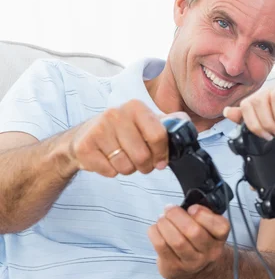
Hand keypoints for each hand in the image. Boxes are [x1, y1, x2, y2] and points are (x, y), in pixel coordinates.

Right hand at [67, 100, 187, 177]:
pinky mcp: (84, 146)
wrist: (84, 136)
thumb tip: (186, 126)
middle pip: (142, 155)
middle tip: (140, 162)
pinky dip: (111, 172)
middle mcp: (116, 114)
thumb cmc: (121, 130)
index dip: (162, 154)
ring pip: (125, 166)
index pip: (158, 135)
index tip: (161, 160)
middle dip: (145, 165)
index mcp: (136, 107)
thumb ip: (169, 124)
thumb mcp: (146, 122)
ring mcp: (98, 129)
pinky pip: (109, 171)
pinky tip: (107, 159)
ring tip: (122, 158)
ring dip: (128, 169)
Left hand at [148, 204, 229, 278]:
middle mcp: (209, 253)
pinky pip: (162, 247)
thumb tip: (186, 207)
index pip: (219, 226)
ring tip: (162, 218)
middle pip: (194, 232)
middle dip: (177, 215)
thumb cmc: (201, 242)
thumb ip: (203, 215)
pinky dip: (155, 233)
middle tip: (170, 209)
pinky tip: (156, 228)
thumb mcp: (210, 227)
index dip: (202, 214)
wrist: (200, 271)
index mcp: (220, 238)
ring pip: (176, 241)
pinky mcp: (174, 268)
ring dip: (164, 224)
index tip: (191, 208)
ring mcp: (192, 263)